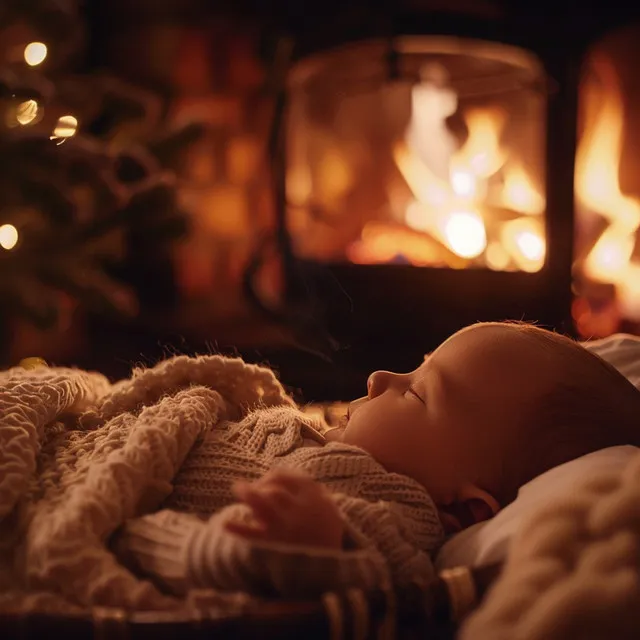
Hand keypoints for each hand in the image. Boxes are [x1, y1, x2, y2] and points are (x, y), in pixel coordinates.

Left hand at [225, 469, 344, 548]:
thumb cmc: (327, 535)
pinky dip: (238, 529)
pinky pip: (253, 536)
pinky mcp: (275, 546)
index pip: (289, 478)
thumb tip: (287, 475)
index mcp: (314, 498)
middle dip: (259, 485)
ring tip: (237, 488)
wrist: (334, 570)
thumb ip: (311, 490)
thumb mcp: (328, 508)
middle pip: (275, 489)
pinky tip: (225, 525)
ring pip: (263, 503)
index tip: (266, 480)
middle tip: (247, 486)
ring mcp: (286, 527)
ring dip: (247, 494)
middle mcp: (300, 510)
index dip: (273, 476)